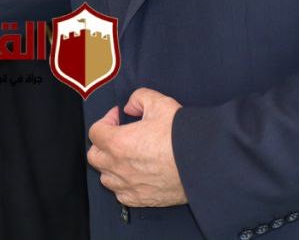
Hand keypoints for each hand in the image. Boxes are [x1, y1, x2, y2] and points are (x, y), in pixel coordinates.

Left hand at [86, 87, 186, 207]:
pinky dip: (123, 185)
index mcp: (118, 143)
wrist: (203, 162)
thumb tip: (130, 107)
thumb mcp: (159, 103)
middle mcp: (119, 167)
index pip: (95, 132)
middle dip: (103, 144)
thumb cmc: (181, 135)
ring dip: (111, 166)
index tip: (118, 117)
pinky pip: (121, 195)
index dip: (106, 120)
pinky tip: (134, 175)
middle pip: (94, 156)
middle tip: (118, 136)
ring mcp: (129, 185)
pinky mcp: (142, 199)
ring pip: (106, 178)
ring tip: (126, 156)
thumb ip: (138, 98)